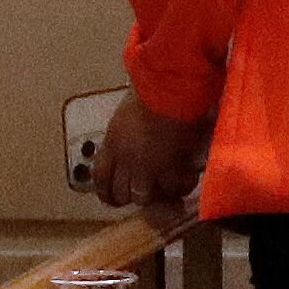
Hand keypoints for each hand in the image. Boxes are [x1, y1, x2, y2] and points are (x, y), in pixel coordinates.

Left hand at [91, 94, 209, 209]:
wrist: (169, 91)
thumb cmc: (150, 91)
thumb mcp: (128, 113)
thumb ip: (127, 130)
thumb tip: (135, 132)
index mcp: (112, 145)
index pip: (101, 178)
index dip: (106, 191)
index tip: (113, 195)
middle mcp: (124, 160)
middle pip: (120, 193)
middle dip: (130, 197)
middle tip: (143, 195)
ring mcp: (145, 166)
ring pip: (144, 197)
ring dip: (156, 195)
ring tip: (168, 191)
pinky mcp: (169, 167)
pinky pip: (172, 188)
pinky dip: (179, 187)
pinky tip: (187, 181)